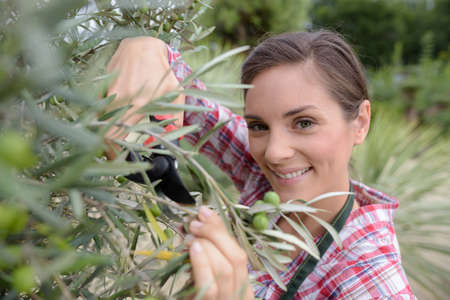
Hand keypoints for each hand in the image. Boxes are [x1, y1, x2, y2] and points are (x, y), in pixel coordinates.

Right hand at [104, 37, 184, 157]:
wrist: (142, 45)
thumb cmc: (162, 70)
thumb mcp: (175, 93)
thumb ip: (176, 119)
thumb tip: (176, 140)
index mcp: (138, 103)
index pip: (115, 135)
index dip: (113, 152)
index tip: (118, 159)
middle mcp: (120, 99)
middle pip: (104, 131)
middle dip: (108, 146)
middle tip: (116, 153)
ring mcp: (109, 92)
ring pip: (100, 121)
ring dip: (105, 132)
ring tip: (114, 139)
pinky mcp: (103, 86)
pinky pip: (99, 108)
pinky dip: (102, 117)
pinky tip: (111, 120)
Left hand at [188, 206, 253, 299]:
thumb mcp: (206, 283)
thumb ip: (205, 260)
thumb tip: (192, 230)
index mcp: (243, 287)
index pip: (238, 253)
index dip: (222, 230)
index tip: (205, 211)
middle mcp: (241, 295)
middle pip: (236, 257)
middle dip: (216, 233)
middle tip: (195, 221)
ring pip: (226, 268)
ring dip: (208, 244)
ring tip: (191, 234)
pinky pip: (211, 287)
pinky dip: (203, 263)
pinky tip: (193, 248)